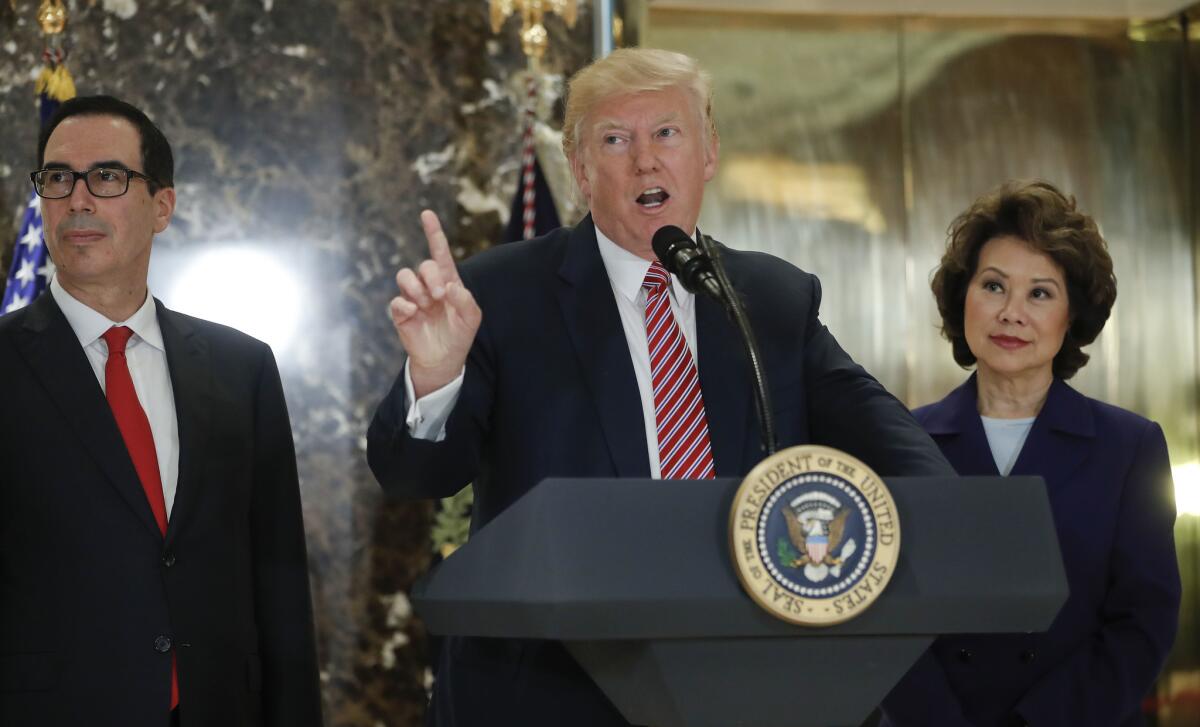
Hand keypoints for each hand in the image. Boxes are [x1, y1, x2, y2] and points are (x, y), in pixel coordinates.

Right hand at [388, 210, 481, 397]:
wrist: (444, 360)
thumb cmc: (459, 334)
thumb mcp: (472, 318)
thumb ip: (465, 300)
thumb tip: (449, 286)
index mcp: (448, 281)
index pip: (439, 253)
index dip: (433, 233)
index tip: (427, 214)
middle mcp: (428, 286)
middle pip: (424, 265)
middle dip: (432, 277)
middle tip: (439, 296)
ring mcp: (413, 298)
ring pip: (405, 276)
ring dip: (417, 289)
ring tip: (426, 305)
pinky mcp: (401, 313)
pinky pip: (397, 301)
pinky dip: (406, 306)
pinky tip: (416, 314)